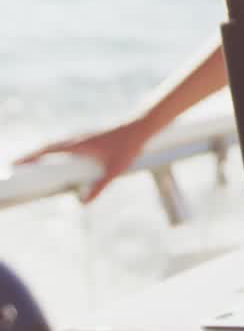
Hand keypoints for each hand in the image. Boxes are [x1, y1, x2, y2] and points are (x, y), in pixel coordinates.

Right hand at [15, 117, 157, 201]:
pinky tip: (54, 157)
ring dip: (41, 152)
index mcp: (78, 145)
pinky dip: (54, 149)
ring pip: (55, 144)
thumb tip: (83, 204)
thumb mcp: (115, 170)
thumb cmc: (129, 147)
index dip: (29, 158)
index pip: (46, 151)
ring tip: (29, 164)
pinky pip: (65, 143)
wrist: (142, 126)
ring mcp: (82, 136)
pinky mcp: (88, 137)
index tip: (13, 164)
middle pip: (46, 147)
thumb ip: (99, 187)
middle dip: (30, 157)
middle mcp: (76, 138)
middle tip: (14, 166)